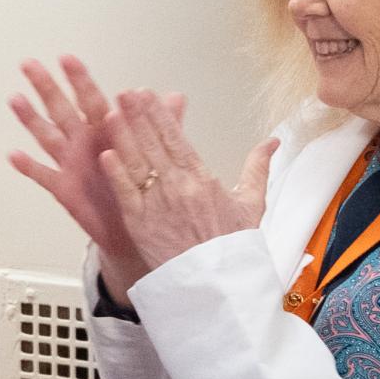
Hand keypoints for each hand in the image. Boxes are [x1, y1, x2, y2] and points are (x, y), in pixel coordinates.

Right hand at [8, 57, 183, 294]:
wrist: (133, 226)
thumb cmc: (141, 185)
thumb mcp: (157, 153)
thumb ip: (162, 125)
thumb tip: (177, 96)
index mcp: (105, 130)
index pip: (91, 98)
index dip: (79, 80)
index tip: (67, 58)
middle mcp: (83, 141)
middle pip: (61, 109)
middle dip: (46, 87)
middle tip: (29, 64)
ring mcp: (70, 163)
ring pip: (47, 136)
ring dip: (31, 119)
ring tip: (15, 99)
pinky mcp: (63, 188)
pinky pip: (43, 175)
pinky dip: (28, 166)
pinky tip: (14, 154)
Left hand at [100, 89, 277, 272]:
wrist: (217, 285)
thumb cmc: (231, 248)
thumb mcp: (251, 204)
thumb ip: (258, 168)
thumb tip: (273, 141)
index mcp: (202, 179)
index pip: (176, 138)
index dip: (160, 115)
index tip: (148, 94)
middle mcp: (179, 188)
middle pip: (154, 144)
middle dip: (138, 116)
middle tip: (124, 93)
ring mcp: (157, 206)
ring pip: (137, 164)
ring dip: (122, 137)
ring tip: (109, 112)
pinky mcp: (141, 225)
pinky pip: (126, 195)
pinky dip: (116, 174)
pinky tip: (106, 154)